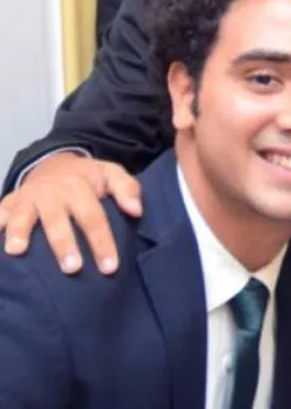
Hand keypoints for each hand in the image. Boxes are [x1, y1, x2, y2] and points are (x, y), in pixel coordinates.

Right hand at [0, 153, 140, 274]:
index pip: (93, 217)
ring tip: (16, 252)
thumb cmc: (87, 178)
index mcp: (79, 186)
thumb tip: (136, 210)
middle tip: (72, 268)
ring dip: (19, 233)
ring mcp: (27, 199)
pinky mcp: (8, 204)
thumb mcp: (112, 174)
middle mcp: (51, 193)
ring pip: (23, 217)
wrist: (53, 163)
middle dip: (64, 245)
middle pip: (58, 221)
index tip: (109, 267)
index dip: (102, 242)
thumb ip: (128, 189)